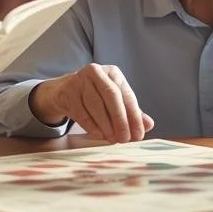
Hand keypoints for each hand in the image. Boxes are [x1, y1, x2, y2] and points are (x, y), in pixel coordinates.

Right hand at [28, 64, 153, 142]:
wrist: (64, 92)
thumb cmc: (94, 97)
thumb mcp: (114, 102)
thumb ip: (131, 112)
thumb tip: (149, 124)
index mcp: (113, 73)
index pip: (127, 95)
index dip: (134, 116)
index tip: (139, 134)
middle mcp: (96, 72)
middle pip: (111, 96)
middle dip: (120, 119)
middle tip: (125, 139)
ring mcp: (79, 80)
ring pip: (95, 104)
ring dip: (106, 125)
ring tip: (112, 139)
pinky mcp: (67, 91)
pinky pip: (81, 111)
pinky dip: (92, 126)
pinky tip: (99, 135)